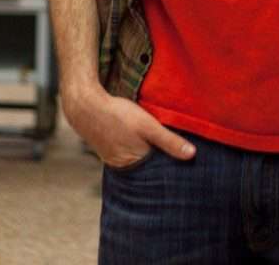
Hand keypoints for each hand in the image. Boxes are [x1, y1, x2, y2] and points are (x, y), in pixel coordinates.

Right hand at [62, 83, 194, 169]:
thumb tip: (192, 155)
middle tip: (179, 155)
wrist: (85, 106)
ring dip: (149, 155)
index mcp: (136, 165)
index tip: (188, 163)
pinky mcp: (110, 152)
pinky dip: (137, 150)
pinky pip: (128, 155)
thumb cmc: (117, 115)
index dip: (173, 166)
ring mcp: (115, 161)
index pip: (160, 172)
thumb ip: (169, 141)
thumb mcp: (147, 125)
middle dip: (162, 163)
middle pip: (149, 169)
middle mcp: (124, 168)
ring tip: (162, 148)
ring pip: (139, 161)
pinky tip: (142, 142)